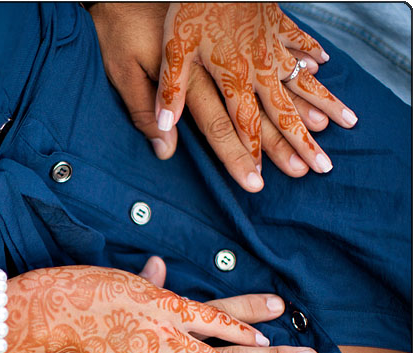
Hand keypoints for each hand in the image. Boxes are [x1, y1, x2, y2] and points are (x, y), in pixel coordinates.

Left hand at [155, 3, 357, 179]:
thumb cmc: (190, 10)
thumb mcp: (173, 50)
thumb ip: (171, 91)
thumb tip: (163, 128)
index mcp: (232, 77)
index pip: (244, 125)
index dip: (252, 154)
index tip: (263, 181)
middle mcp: (258, 66)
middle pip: (283, 111)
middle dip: (303, 142)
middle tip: (322, 167)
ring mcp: (271, 43)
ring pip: (301, 80)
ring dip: (322, 103)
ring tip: (345, 123)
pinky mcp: (274, 21)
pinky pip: (298, 41)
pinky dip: (311, 53)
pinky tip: (322, 66)